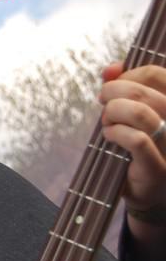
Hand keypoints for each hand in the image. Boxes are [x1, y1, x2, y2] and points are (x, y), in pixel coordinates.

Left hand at [100, 63, 165, 260]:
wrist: (150, 193)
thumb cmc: (139, 148)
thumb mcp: (132, 114)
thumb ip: (124, 87)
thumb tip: (110, 68)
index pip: (157, 73)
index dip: (128, 74)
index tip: (111, 84)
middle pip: (145, 92)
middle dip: (113, 92)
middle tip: (102, 103)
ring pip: (141, 113)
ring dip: (112, 113)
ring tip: (106, 121)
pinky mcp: (158, 169)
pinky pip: (137, 140)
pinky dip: (116, 133)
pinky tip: (109, 136)